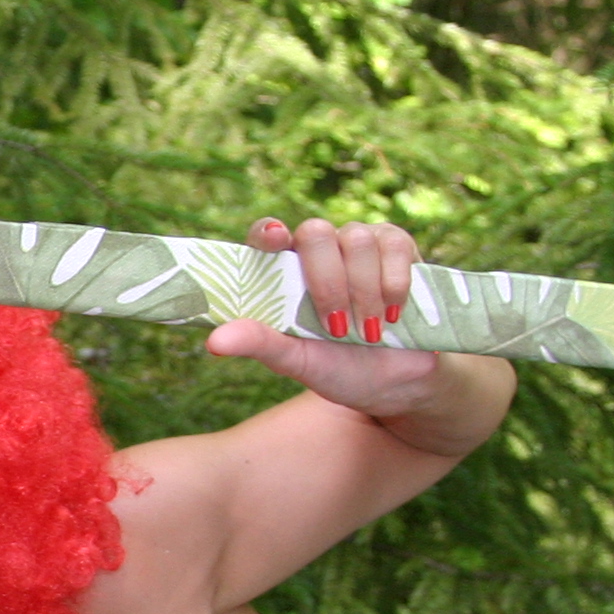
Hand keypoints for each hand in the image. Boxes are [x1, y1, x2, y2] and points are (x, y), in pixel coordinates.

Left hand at [207, 216, 443, 419]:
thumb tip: (214, 342)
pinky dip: (393, 284)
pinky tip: (392, 315)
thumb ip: (260, 344)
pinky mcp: (396, 246)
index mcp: (284, 272)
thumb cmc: (339, 368)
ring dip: (364, 291)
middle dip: (328, 281)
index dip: (266, 231)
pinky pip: (393, 245)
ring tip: (367, 333)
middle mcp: (318, 250)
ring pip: (357, 240)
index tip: (274, 237)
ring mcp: (357, 243)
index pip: (265, 235)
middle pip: (315, 232)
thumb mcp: (297, 361)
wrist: (399, 381)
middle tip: (337, 329)